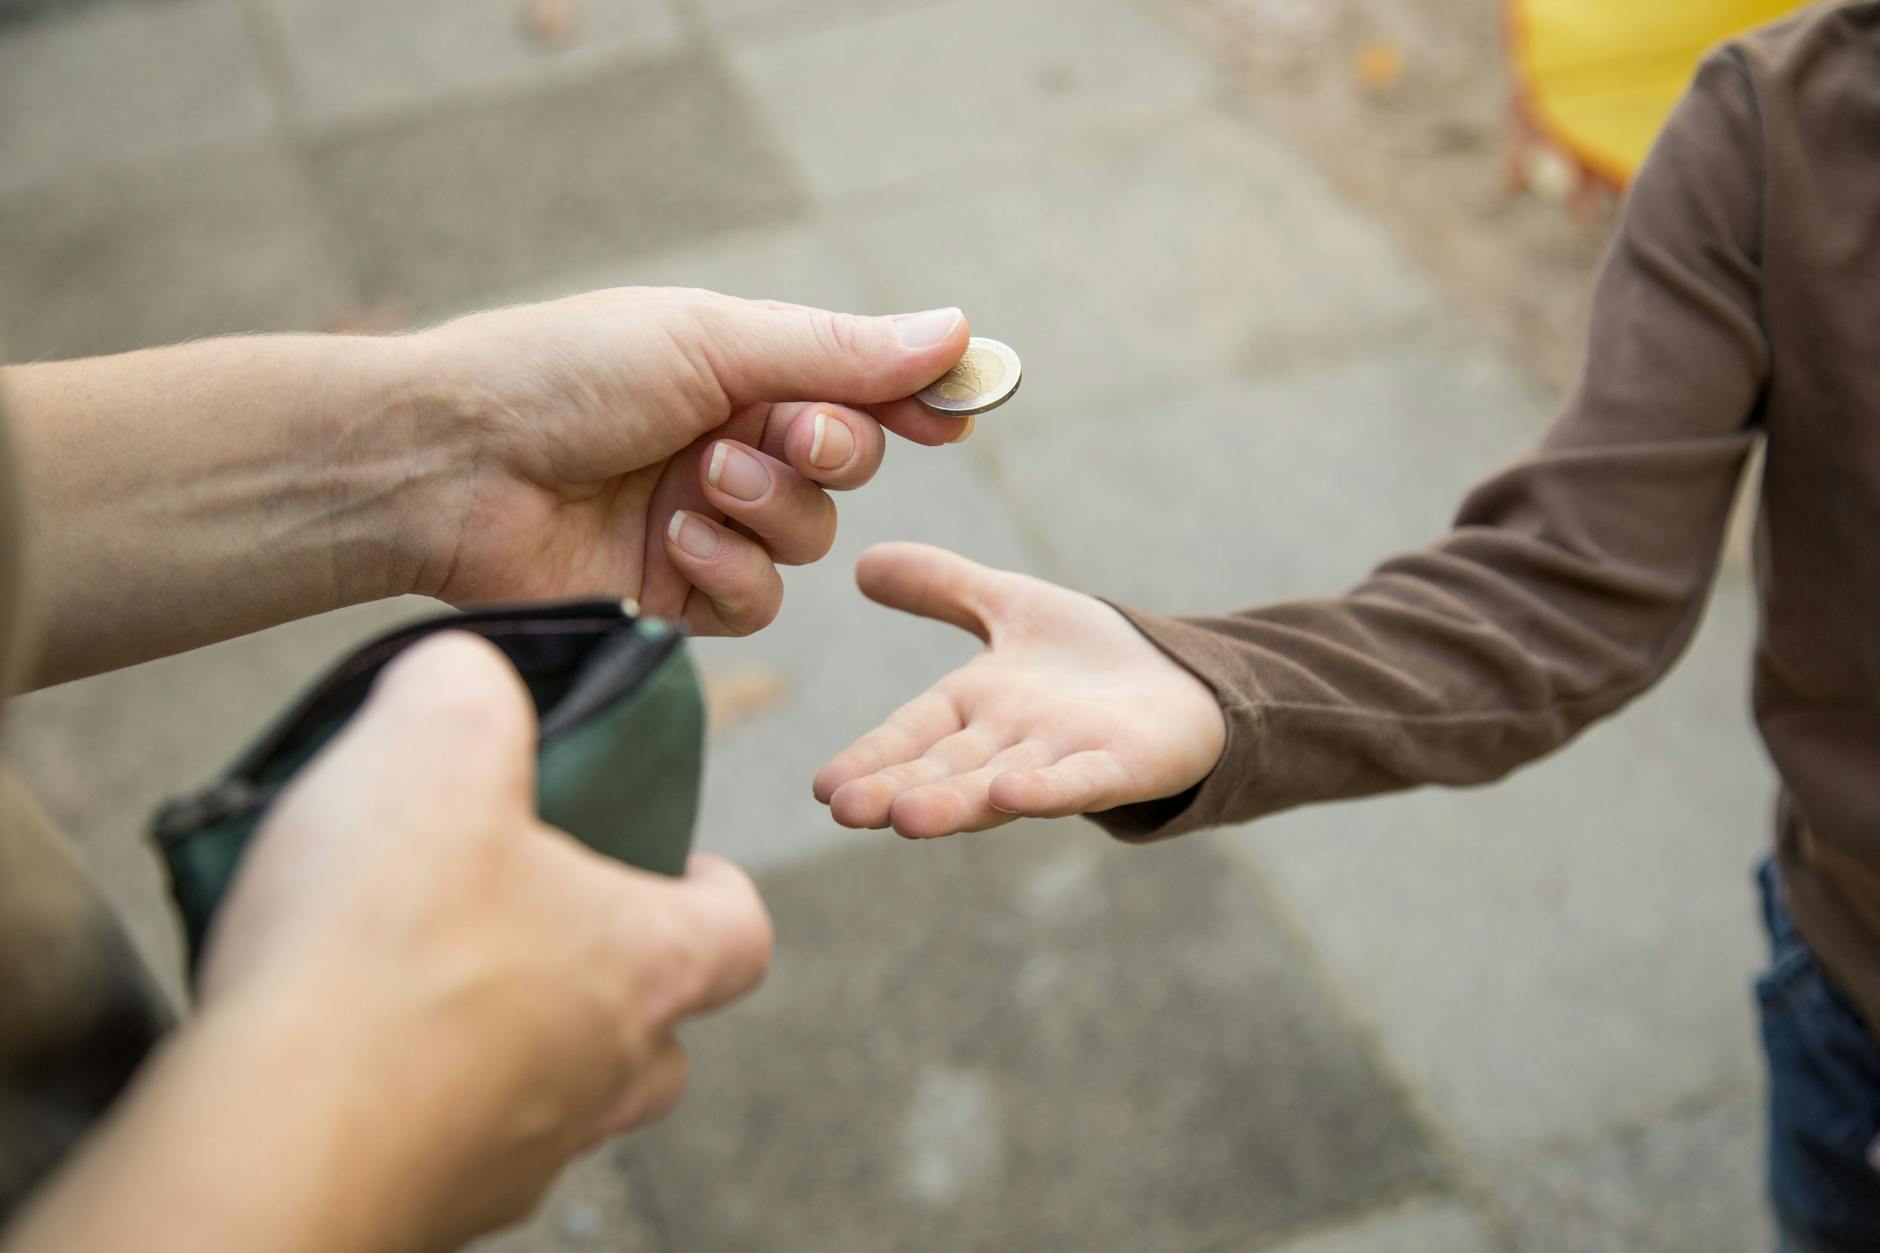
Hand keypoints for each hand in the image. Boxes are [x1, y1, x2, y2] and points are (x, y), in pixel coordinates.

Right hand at [194, 632, 771, 1249]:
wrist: (267, 1146)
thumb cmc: (374, 956)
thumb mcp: (434, 745)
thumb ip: (472, 686)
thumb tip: (469, 678)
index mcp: (644, 966)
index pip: (741, 932)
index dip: (717, 886)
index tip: (675, 858)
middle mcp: (604, 1075)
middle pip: (658, 1031)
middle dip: (611, 969)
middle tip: (536, 916)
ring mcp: (522, 1153)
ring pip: (559, 1094)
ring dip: (514, 1034)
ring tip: (423, 973)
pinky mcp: (431, 1202)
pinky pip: (453, 1140)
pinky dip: (421, 1093)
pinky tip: (346, 1041)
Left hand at [404, 289, 972, 633]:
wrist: (453, 464)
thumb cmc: (566, 373)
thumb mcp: (711, 341)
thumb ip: (836, 352)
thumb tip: (956, 332)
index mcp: (738, 367)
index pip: (857, 384)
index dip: (913, 400)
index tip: (956, 413)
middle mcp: (731, 442)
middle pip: (850, 462)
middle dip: (832, 450)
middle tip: (789, 435)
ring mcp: (707, 520)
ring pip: (811, 537)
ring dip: (769, 509)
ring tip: (699, 482)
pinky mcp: (678, 593)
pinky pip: (757, 600)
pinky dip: (728, 569)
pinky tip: (673, 538)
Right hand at [813, 544, 1227, 837]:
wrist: (1184, 680)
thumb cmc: (1090, 657)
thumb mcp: (1010, 605)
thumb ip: (941, 588)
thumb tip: (860, 562)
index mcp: (976, 707)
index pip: (911, 733)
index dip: (871, 759)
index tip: (823, 787)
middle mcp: (1008, 742)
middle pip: (944, 769)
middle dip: (895, 790)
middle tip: (846, 810)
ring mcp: (1062, 758)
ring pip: (997, 784)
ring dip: (954, 803)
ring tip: (905, 818)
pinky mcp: (1120, 765)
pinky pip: (1079, 782)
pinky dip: (1047, 791)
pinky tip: (1012, 794)